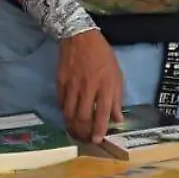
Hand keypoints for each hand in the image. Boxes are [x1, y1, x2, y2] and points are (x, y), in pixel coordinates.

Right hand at [57, 30, 125, 144]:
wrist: (80, 37)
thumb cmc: (102, 56)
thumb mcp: (116, 75)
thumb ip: (117, 98)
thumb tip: (118, 119)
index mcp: (105, 85)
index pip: (102, 113)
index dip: (99, 129)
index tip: (97, 140)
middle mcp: (88, 87)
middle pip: (84, 117)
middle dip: (84, 132)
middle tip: (85, 139)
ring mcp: (72, 85)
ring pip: (70, 113)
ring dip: (73, 127)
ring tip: (76, 134)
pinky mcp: (60, 82)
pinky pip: (61, 103)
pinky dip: (64, 113)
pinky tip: (68, 118)